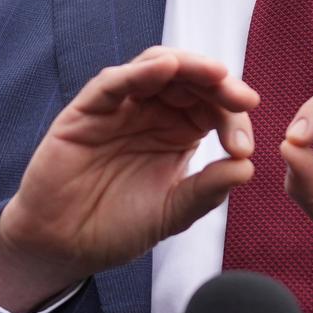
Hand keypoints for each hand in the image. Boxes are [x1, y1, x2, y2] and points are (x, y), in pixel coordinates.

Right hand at [0, 48, 256, 312]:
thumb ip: (206, 191)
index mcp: (177, 133)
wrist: (65, 246)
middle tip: (242, 99)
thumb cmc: (117, 227)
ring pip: (155, 68)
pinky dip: (139, 72)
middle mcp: (150, 114)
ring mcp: (118, 109)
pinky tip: (165, 67)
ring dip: (187, 65)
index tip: (243, 147)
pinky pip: (113, 83)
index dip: (233, 119)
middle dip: (218, 84)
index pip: (213, 108)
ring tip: (215, 73)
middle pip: (189, 79)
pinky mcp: (86, 112)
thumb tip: (247, 167)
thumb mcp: (171, 213)